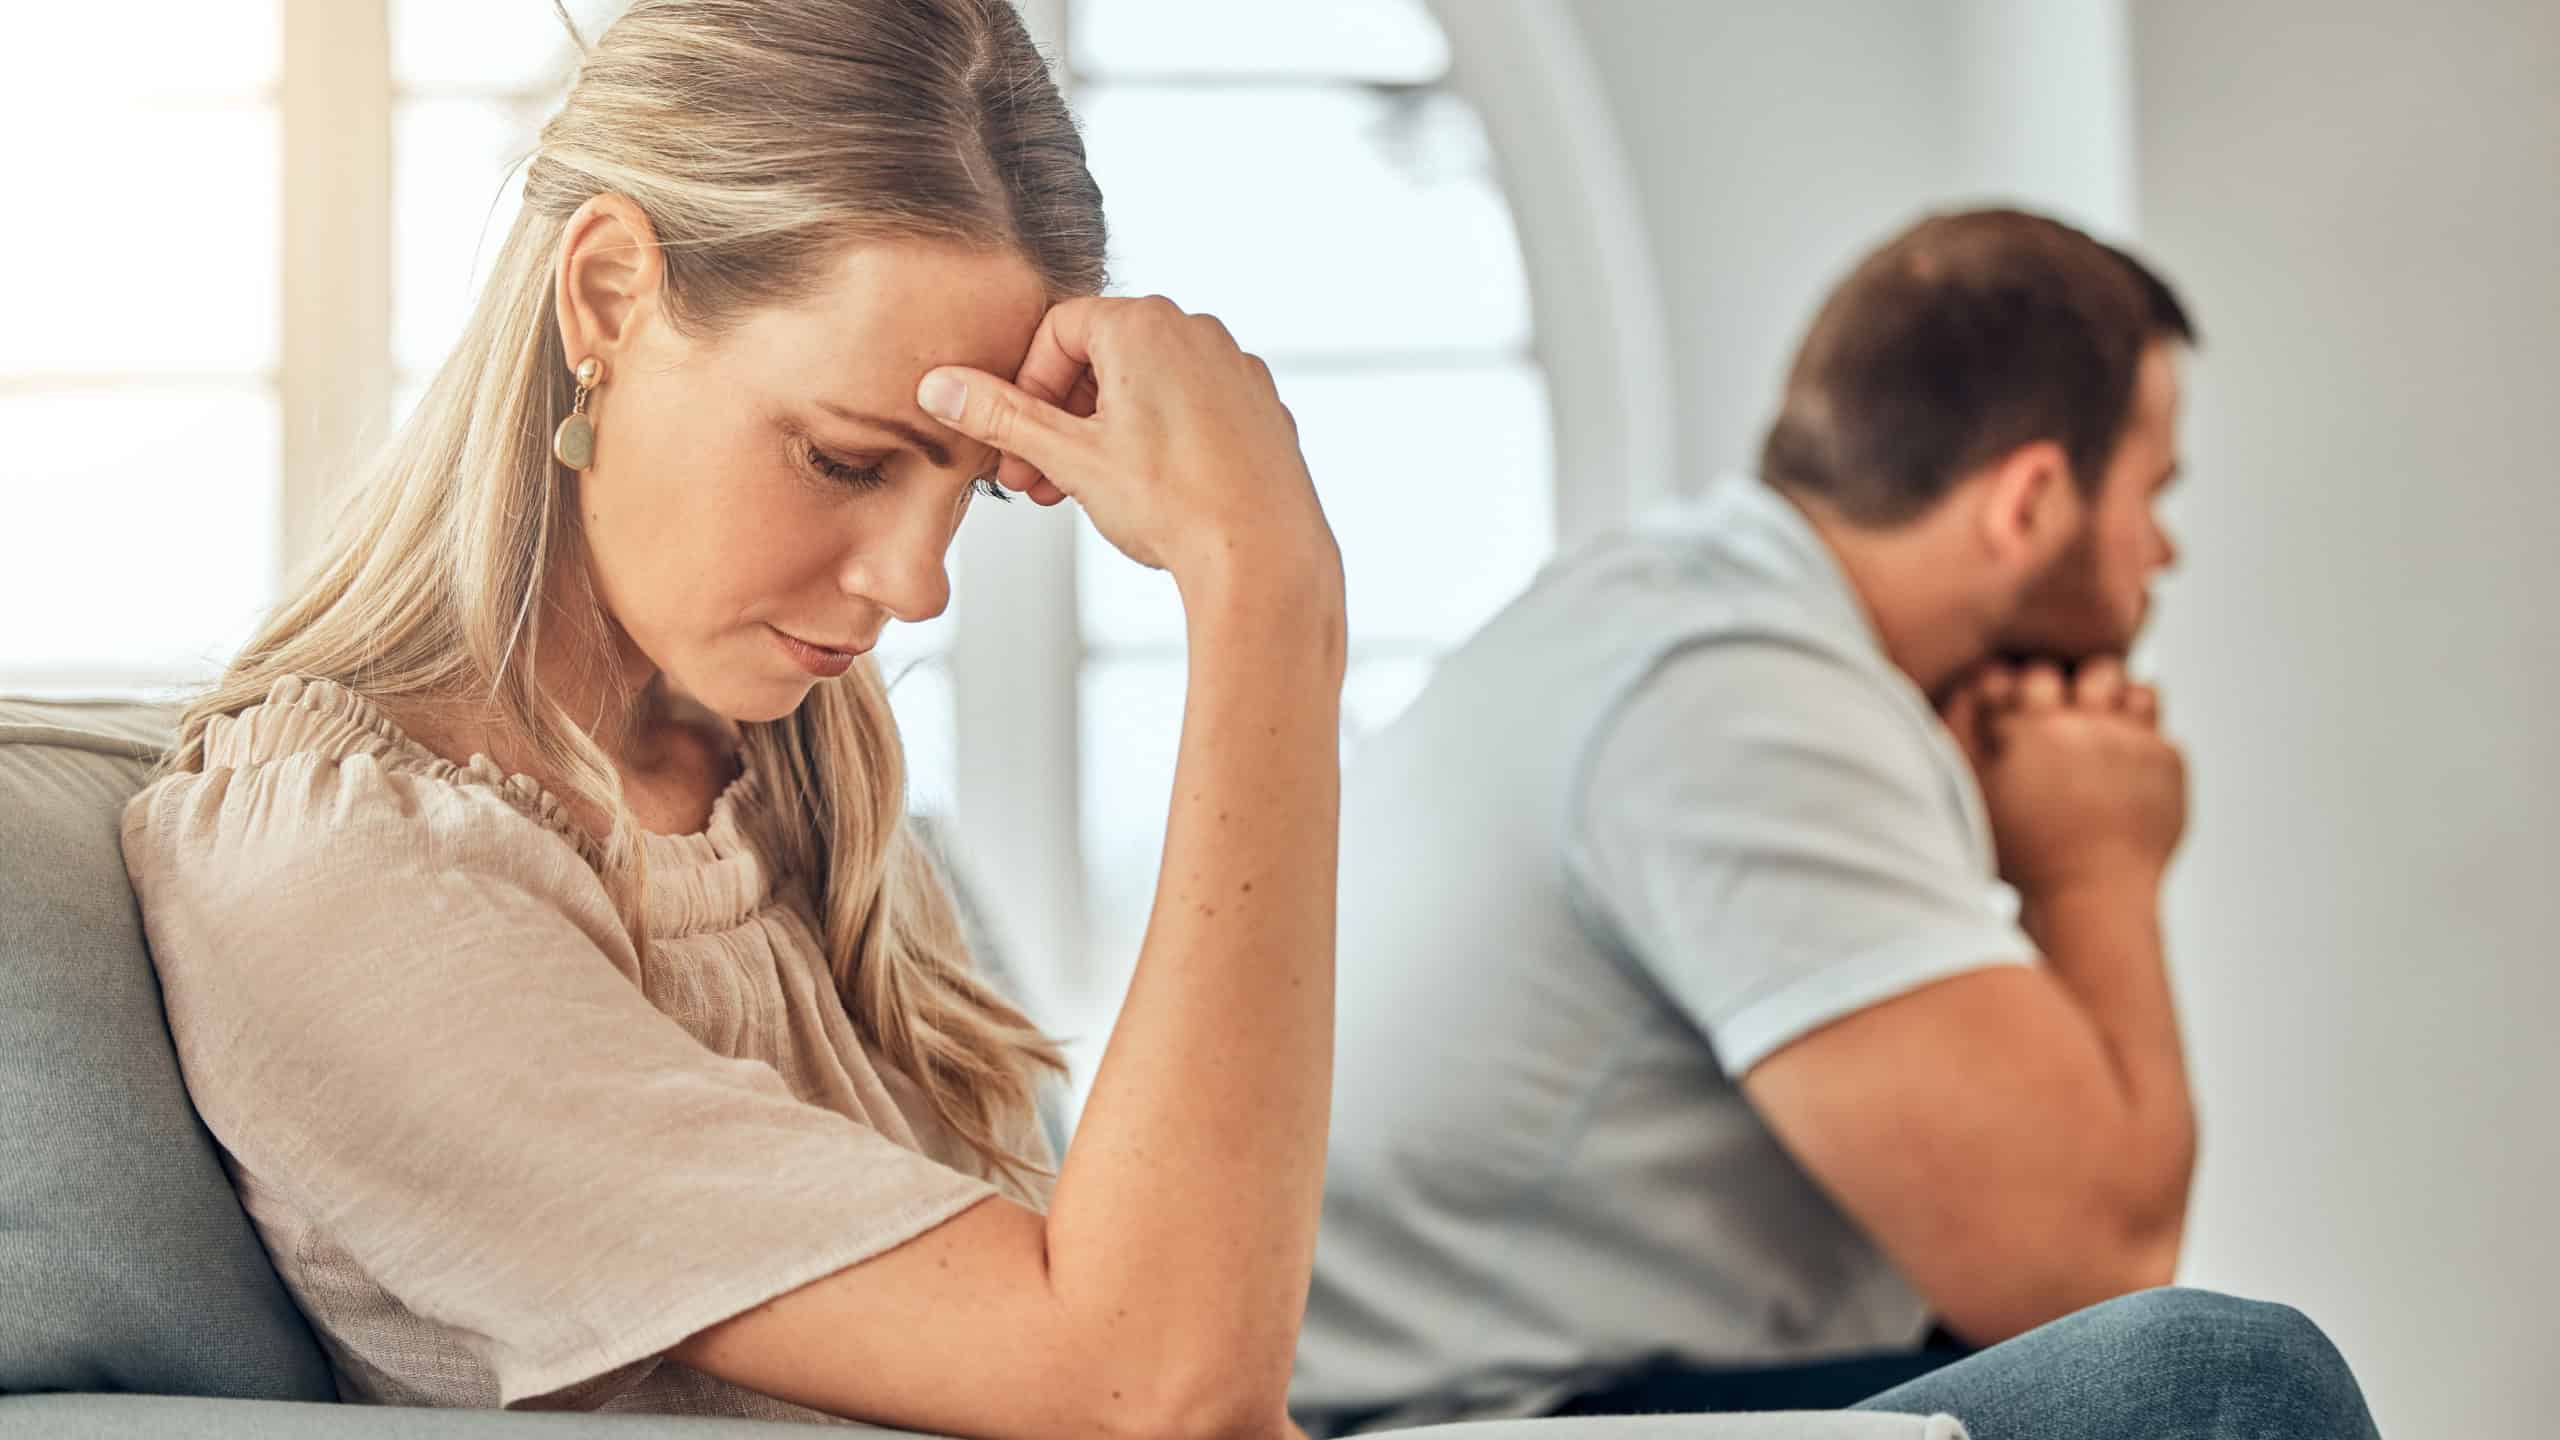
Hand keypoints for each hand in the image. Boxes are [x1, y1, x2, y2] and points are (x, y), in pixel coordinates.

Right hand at [916, 295, 1337, 590]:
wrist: (1264, 557)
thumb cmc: (1171, 503)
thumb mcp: (1067, 457)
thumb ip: (999, 416)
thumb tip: (939, 387)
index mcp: (1145, 324)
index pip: (1058, 330)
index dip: (1024, 387)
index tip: (1014, 444)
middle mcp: (1197, 332)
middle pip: (1102, 358)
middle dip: (1058, 418)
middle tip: (1034, 478)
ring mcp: (1236, 369)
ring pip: (1147, 386)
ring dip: (1101, 433)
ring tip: (1080, 493)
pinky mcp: (1261, 409)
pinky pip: (1191, 410)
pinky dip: (1157, 440)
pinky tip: (1146, 494)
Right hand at [1949, 658, 2186, 895]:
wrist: (2090, 898)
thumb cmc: (2026, 853)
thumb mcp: (1972, 789)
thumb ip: (1963, 729)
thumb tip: (1974, 684)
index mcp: (2031, 727)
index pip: (2031, 671)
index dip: (2027, 686)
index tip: (2024, 709)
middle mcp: (2085, 723)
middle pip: (2088, 668)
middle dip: (2077, 687)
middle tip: (2065, 717)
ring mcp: (2132, 741)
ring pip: (2132, 686)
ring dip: (2116, 702)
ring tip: (2100, 730)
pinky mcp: (2167, 763)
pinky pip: (2160, 727)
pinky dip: (2142, 737)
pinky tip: (2121, 764)